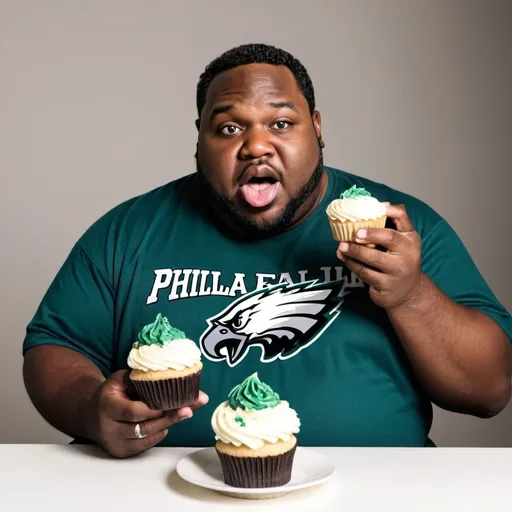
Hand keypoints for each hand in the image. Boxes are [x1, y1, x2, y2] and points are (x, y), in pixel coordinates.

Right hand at [87, 370, 208, 458]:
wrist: (90, 414)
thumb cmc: (111, 393)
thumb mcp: (120, 379)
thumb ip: (140, 378)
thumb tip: (169, 375)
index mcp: (107, 406)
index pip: (132, 412)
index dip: (154, 410)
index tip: (173, 403)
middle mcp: (109, 428)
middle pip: (144, 428)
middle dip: (169, 418)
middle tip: (189, 409)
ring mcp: (115, 443)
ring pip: (148, 438)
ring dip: (168, 425)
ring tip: (184, 412)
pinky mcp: (122, 453)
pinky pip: (146, 445)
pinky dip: (159, 433)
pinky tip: (167, 422)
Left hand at [336, 204, 422, 308]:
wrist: (407, 291)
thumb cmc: (400, 260)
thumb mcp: (403, 242)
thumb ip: (392, 224)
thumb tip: (378, 204)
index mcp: (411, 239)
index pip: (402, 219)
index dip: (389, 211)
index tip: (376, 208)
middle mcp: (408, 254)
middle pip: (390, 238)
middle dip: (371, 233)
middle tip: (354, 232)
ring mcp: (397, 271)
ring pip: (373, 258)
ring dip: (354, 251)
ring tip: (341, 247)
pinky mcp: (385, 286)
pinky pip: (365, 273)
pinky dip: (352, 264)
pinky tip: (345, 258)